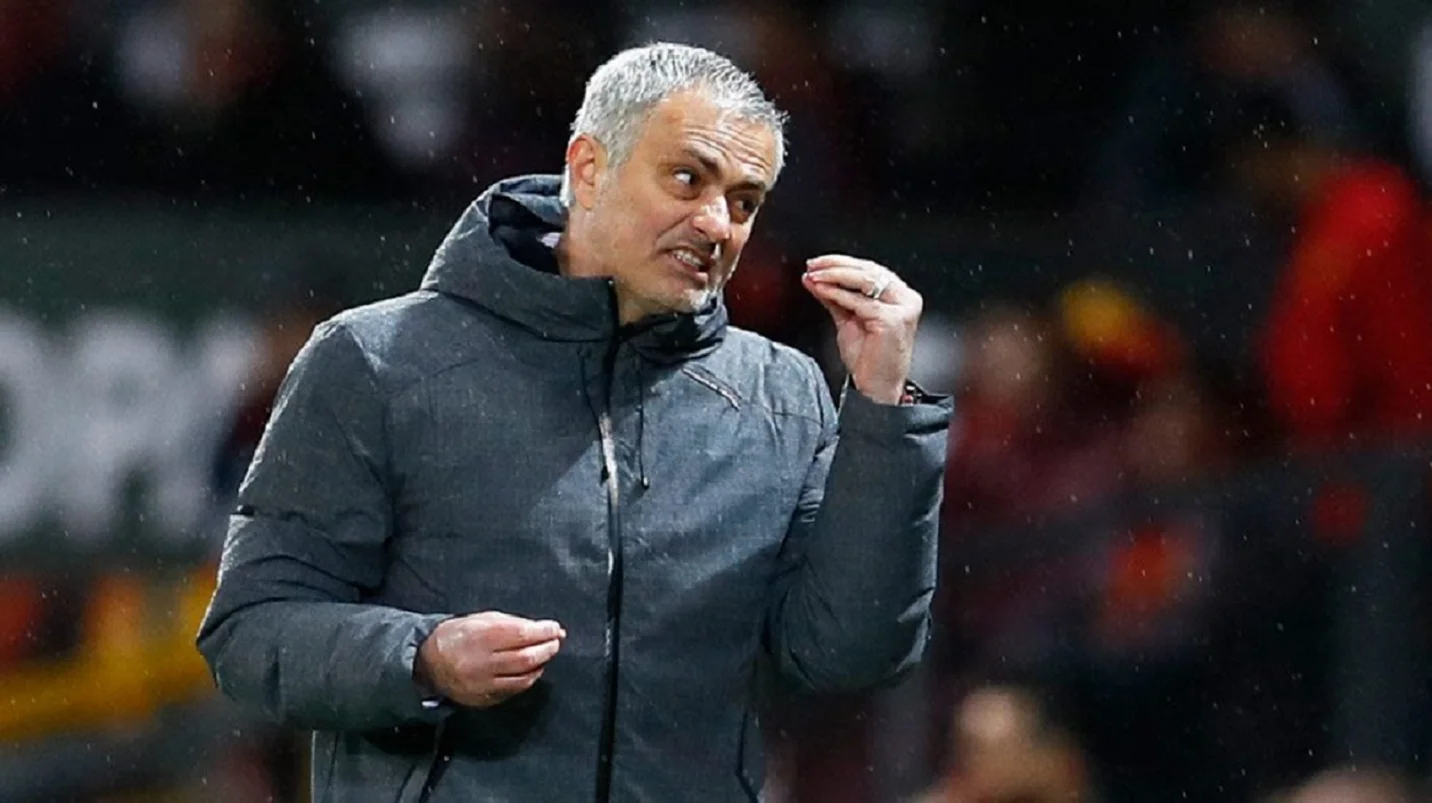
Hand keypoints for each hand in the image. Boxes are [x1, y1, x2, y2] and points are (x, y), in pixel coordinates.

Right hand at [415, 611, 565, 707]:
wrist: (428, 665)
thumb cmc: (457, 637)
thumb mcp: (480, 620)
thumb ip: (512, 623)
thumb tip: (544, 628)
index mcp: (479, 636)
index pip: (521, 634)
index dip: (543, 631)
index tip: (555, 628)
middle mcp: (481, 662)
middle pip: (525, 658)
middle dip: (546, 648)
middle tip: (555, 640)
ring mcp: (482, 684)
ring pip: (523, 677)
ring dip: (540, 664)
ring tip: (546, 653)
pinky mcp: (484, 699)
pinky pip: (514, 690)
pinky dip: (528, 679)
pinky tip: (532, 670)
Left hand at [801, 254, 920, 403]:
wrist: (877, 387)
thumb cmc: (868, 359)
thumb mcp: (848, 319)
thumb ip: (834, 297)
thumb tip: (813, 277)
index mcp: (899, 296)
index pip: (869, 270)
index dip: (841, 262)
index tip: (817, 263)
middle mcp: (905, 299)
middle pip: (868, 271)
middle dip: (836, 265)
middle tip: (813, 265)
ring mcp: (902, 309)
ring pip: (865, 281)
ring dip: (835, 275)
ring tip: (815, 275)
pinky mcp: (892, 320)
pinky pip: (859, 301)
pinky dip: (837, 293)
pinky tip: (821, 290)